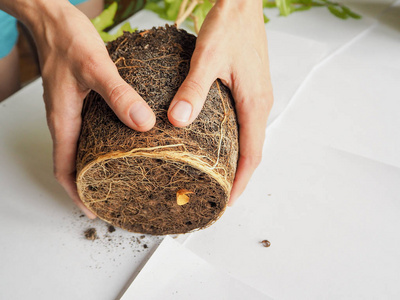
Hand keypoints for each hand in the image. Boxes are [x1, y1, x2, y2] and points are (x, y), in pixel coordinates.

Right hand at [23, 1, 155, 217]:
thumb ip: (119, 95)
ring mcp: (71, 110)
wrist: (52, 18)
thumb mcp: (95, 67)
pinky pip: (87, 130)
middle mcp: (65, 120)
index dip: (77, 194)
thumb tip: (143, 123)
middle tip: (111, 198)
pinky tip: (119, 140)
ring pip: (81, 148)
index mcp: (63, 121)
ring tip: (118, 176)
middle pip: (73, 164)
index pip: (64, 169)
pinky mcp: (79, 100)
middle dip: (88, 185)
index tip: (93, 211)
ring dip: (95, 166)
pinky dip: (100, 143)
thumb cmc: (66, 40)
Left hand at [168, 0, 272, 204]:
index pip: (253, 154)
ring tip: (216, 174)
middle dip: (239, 176)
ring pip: (249, 137)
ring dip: (237, 159)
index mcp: (255, 103)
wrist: (242, 2)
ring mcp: (256, 95)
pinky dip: (234, 140)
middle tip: (218, 193)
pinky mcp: (249, 87)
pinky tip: (217, 142)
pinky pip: (244, 122)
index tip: (228, 201)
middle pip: (253, 150)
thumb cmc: (230, 26)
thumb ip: (193, 90)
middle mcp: (260, 103)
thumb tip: (178, 121)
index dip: (242, 181)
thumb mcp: (208, 57)